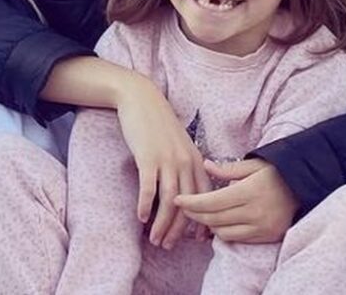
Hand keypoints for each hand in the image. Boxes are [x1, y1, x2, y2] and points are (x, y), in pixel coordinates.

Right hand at [114, 81, 212, 248]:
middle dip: (179, 230)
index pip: (205, 199)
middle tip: (168, 246)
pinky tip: (141, 218)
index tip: (193, 240)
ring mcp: (167, 160)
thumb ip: (185, 165)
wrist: (141, 99)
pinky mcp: (148, 158)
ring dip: (162, 225)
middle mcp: (186, 162)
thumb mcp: (180, 145)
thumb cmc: (159, 124)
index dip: (200, 222)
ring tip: (155, 240)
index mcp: (197, 161)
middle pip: (188, 205)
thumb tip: (185, 193)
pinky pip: (148, 189)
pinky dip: (146, 206)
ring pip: (170, 202)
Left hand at [174, 158, 297, 243]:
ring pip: (223, 232)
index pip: (211, 202)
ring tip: (199, 215)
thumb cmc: (277, 171)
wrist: (306, 186)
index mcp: (249, 191)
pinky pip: (238, 238)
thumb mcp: (253, 164)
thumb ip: (227, 169)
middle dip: (194, 214)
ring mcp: (262, 227)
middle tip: (183, 208)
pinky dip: (224, 232)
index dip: (191, 202)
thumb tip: (205, 165)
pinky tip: (217, 223)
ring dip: (208, 225)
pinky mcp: (267, 236)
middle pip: (213, 219)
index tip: (177, 199)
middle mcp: (255, 212)